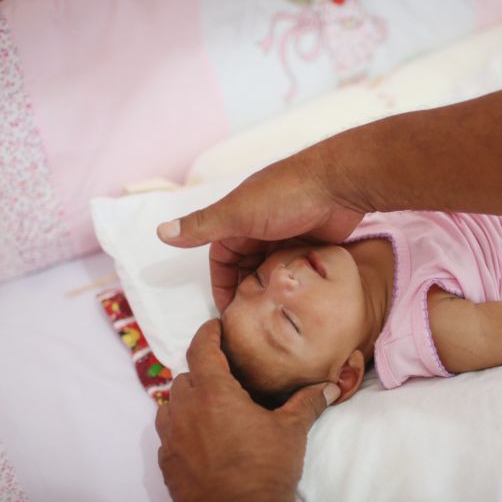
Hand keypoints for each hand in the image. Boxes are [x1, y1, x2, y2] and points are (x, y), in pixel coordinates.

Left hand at [154, 319, 339, 501]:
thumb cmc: (267, 468)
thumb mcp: (291, 430)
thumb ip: (307, 403)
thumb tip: (329, 388)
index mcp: (214, 392)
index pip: (202, 348)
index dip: (207, 333)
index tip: (214, 327)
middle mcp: (186, 410)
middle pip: (184, 377)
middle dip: (201, 373)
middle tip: (222, 378)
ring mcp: (172, 439)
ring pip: (170, 406)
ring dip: (185, 402)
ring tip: (208, 410)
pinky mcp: (167, 465)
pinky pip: (168, 438)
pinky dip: (180, 432)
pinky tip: (199, 442)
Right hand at [157, 150, 364, 310]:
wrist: (340, 183)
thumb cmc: (287, 195)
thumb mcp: (238, 213)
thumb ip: (202, 226)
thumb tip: (161, 232)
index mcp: (237, 219)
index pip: (222, 260)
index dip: (223, 285)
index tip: (230, 313)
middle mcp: (260, 227)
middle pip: (247, 268)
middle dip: (249, 291)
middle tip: (256, 317)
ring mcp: (287, 235)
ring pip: (272, 271)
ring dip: (272, 287)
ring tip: (276, 311)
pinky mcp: (311, 242)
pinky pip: (296, 269)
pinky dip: (294, 282)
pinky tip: (297, 298)